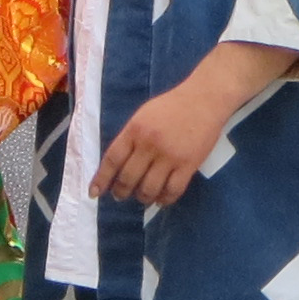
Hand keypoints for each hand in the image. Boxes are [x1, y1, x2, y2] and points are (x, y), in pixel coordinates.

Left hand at [97, 78, 241, 207]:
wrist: (204, 99)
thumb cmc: (172, 106)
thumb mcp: (143, 116)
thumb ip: (130, 138)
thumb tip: (117, 166)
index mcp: (135, 130)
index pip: (112, 160)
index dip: (101, 179)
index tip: (94, 193)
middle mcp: (149, 144)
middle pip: (128, 178)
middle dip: (121, 192)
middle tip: (120, 196)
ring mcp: (170, 156)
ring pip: (148, 189)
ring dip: (142, 198)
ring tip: (142, 197)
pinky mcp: (188, 165)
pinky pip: (172, 191)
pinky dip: (164, 200)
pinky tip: (161, 199)